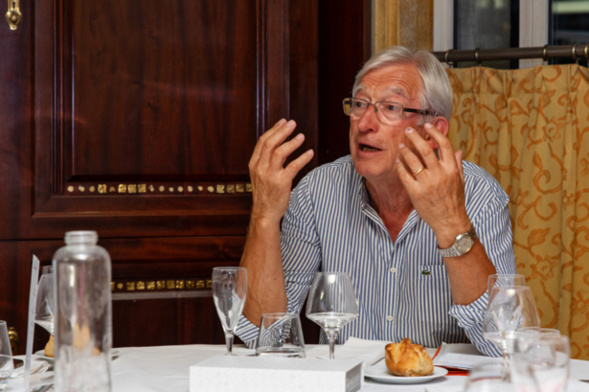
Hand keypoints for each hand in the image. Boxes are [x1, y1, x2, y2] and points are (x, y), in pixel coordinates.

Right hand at [248, 119, 313, 224]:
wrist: (265, 213)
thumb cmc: (266, 193)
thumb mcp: (262, 174)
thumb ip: (269, 159)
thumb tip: (282, 143)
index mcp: (254, 164)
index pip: (263, 141)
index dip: (274, 129)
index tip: (283, 122)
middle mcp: (260, 168)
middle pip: (270, 143)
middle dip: (282, 131)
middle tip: (293, 123)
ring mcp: (270, 176)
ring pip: (280, 152)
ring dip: (292, 142)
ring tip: (302, 136)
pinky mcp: (281, 183)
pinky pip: (293, 166)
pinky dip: (303, 158)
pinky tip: (310, 153)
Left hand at [395, 123, 469, 246]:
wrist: (449, 222)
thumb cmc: (455, 201)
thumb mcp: (460, 181)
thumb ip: (458, 164)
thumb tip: (458, 150)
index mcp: (451, 169)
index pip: (444, 144)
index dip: (435, 132)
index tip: (427, 126)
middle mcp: (440, 174)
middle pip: (425, 149)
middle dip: (415, 137)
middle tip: (408, 130)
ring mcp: (427, 184)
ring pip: (413, 161)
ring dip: (405, 150)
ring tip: (401, 145)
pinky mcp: (416, 193)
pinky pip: (404, 175)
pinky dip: (400, 166)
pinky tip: (398, 162)